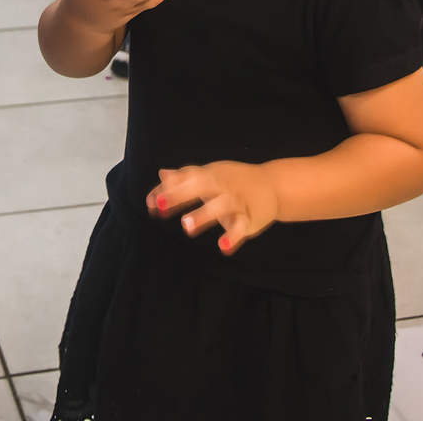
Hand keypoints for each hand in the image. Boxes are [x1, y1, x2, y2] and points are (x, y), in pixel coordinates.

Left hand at [147, 162, 280, 255]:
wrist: (274, 186)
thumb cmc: (234, 182)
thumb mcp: (210, 175)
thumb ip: (185, 177)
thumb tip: (161, 175)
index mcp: (211, 174)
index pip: (186, 177)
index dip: (167, 189)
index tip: (149, 203)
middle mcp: (222, 186)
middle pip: (201, 185)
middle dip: (180, 194)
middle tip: (160, 206)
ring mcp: (236, 202)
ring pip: (221, 205)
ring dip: (204, 214)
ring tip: (186, 226)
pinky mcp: (249, 219)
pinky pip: (241, 227)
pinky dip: (233, 236)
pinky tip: (222, 247)